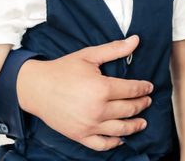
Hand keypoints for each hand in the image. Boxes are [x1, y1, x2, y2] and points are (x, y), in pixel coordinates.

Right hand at [17, 35, 152, 150]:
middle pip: (129, 109)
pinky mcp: (80, 135)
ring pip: (120, 128)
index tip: (149, 87)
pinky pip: (102, 144)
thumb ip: (114, 49)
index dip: (143, 88)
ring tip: (142, 122)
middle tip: (147, 101)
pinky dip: (114, 143)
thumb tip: (136, 40)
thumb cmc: (62, 70)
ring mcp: (89, 125)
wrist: (36, 88)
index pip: (131, 90)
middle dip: (142, 104)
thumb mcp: (89, 55)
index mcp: (102, 88)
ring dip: (135, 125)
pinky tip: (121, 138)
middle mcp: (98, 109)